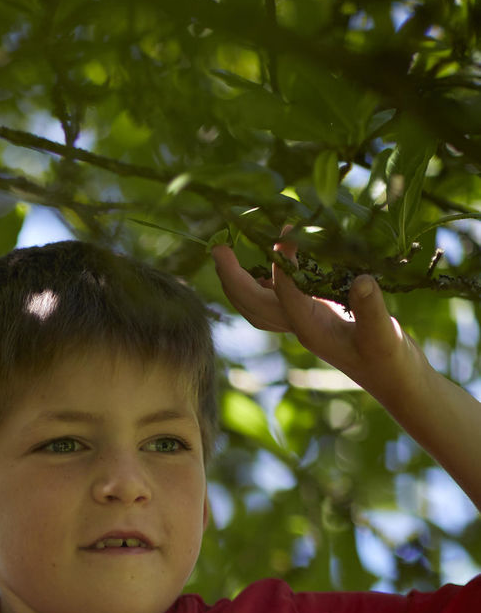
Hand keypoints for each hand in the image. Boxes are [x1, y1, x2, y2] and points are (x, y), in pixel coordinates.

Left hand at [211, 237, 428, 404]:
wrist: (394, 381)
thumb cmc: (391, 360)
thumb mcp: (385, 334)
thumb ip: (372, 310)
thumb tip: (363, 282)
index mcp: (311, 330)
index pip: (286, 294)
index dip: (283, 263)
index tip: (285, 231)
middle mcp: (299, 328)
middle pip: (254, 305)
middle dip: (233, 278)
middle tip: (218, 248)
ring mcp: (302, 324)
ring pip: (258, 306)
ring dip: (239, 283)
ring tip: (226, 255)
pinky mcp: (311, 319)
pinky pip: (275, 301)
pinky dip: (262, 283)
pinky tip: (261, 266)